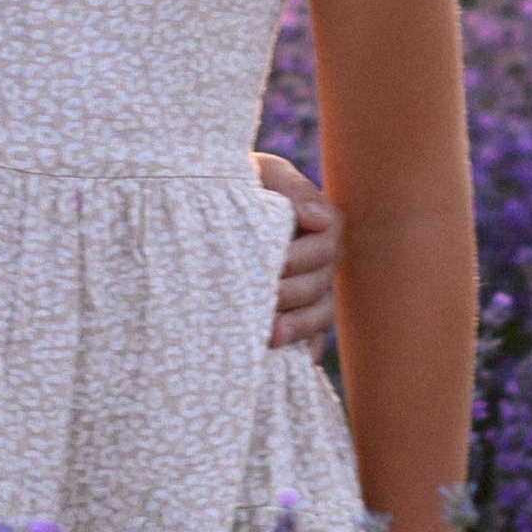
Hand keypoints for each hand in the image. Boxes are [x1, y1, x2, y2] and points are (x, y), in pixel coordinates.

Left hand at [255, 149, 340, 350]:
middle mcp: (320, 256)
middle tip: (262, 299)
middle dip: (291, 293)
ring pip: (320, 312)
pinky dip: (304, 347)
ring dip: (298, 325)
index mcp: (317, 221)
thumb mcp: (259, 171)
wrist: (204, 200)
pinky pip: (313, 337)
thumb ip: (289, 188)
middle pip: (319, 281)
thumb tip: (317, 220)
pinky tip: (286, 359)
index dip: (303, 255)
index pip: (327, 242)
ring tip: (269, 336)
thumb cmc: (235, 182)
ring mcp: (311, 287)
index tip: (276, 261)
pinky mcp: (296, 312)